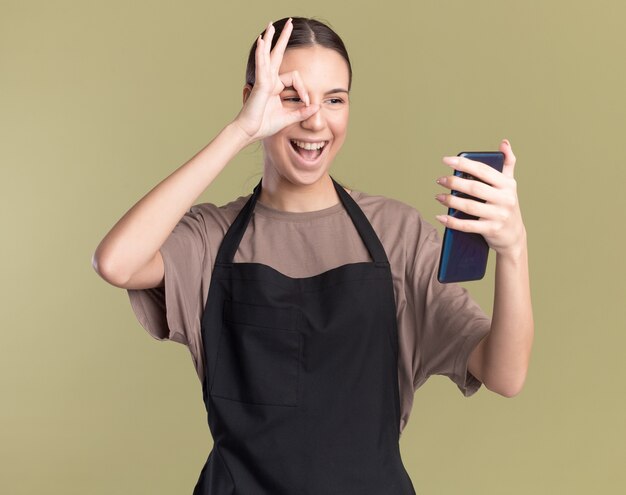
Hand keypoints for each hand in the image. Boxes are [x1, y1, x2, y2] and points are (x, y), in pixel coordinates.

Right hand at [232, 18, 319, 142]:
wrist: (250, 132)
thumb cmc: (265, 125)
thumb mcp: (288, 118)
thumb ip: (302, 112)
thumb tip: (317, 106)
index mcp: (276, 87)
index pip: (295, 78)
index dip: (304, 89)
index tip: (308, 102)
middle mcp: (269, 80)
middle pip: (277, 54)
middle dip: (283, 39)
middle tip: (289, 23)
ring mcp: (264, 80)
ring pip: (268, 55)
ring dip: (270, 39)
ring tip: (271, 26)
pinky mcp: (260, 84)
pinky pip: (262, 66)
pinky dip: (261, 53)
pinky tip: (261, 41)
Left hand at [435, 139, 525, 257]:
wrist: (514, 236)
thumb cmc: (507, 206)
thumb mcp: (510, 185)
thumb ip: (508, 163)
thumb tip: (504, 142)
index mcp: (507, 184)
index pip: (483, 170)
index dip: (464, 164)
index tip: (446, 160)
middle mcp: (505, 199)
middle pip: (474, 188)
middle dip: (454, 183)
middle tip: (440, 180)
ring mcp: (499, 215)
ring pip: (469, 207)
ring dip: (450, 201)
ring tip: (438, 196)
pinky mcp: (491, 230)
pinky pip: (468, 226)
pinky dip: (452, 222)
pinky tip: (440, 217)